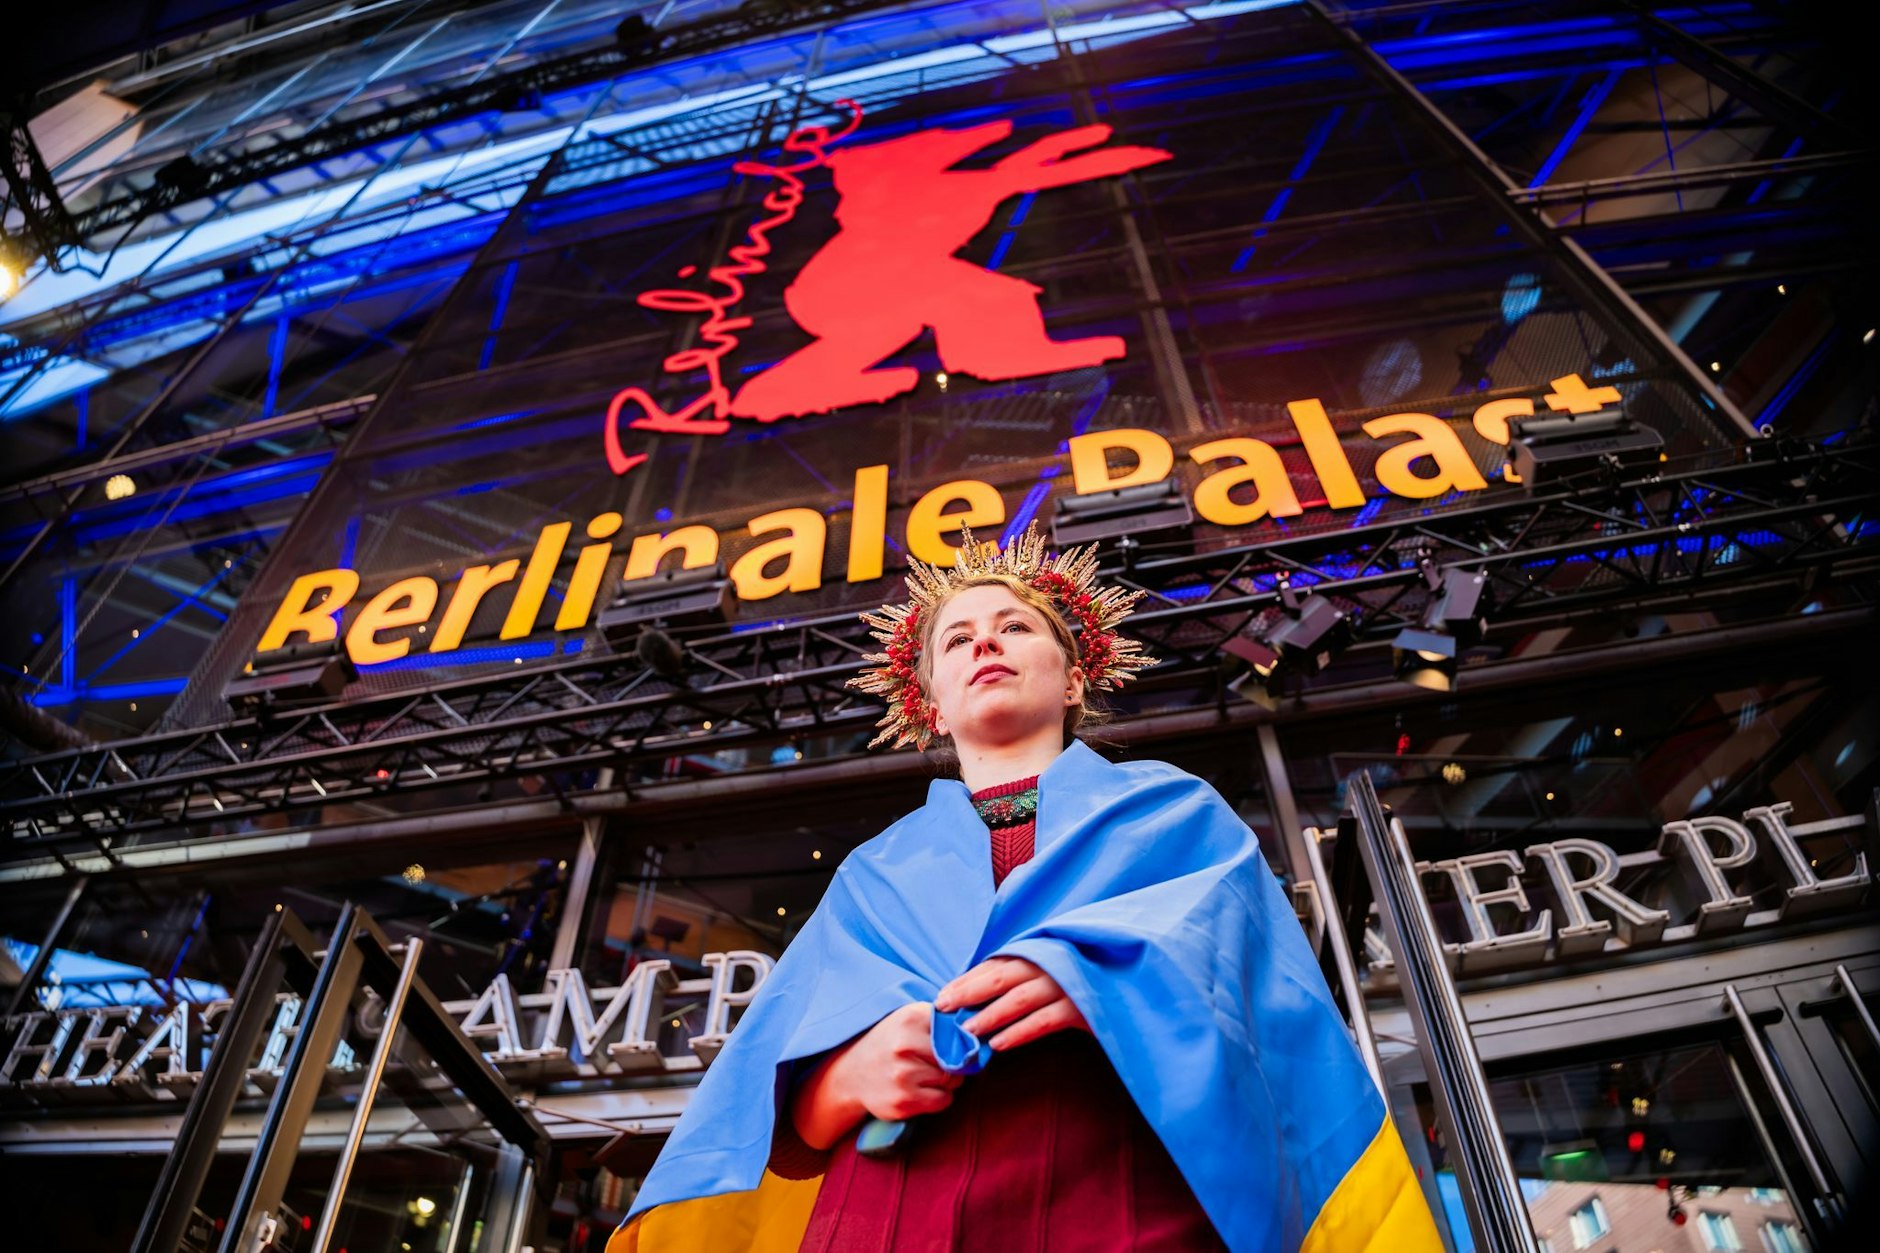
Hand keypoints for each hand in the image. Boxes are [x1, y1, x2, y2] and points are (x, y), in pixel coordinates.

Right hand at [793, 1003, 961, 1146]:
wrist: (851, 1074)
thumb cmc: (889, 1043)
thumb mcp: (908, 1019)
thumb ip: (940, 1019)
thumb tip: (979, 1029)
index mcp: (910, 1018)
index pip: (957, 1031)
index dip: (959, 1040)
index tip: (952, 1044)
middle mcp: (905, 1045)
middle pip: (957, 1058)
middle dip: (954, 1063)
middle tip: (937, 1062)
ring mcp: (903, 1075)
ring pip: (952, 1081)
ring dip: (946, 1081)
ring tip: (924, 1075)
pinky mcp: (903, 1101)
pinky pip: (943, 1100)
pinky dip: (939, 1097)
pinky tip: (922, 1090)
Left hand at [935, 957, 1088, 1051]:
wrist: (1133, 981)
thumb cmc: (1086, 976)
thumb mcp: (1054, 968)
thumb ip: (1024, 973)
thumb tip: (979, 992)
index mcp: (1041, 950)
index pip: (997, 963)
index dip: (968, 979)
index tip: (943, 994)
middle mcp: (1051, 963)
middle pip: (1002, 975)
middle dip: (969, 992)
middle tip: (943, 1008)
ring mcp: (1068, 983)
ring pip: (1020, 998)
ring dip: (990, 1015)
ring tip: (967, 1031)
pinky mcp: (1083, 1007)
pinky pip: (1044, 1021)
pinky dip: (1019, 1032)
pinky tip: (999, 1044)